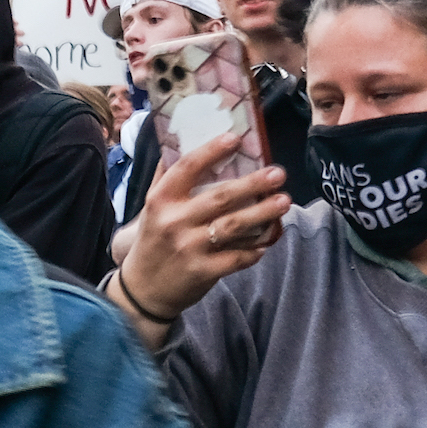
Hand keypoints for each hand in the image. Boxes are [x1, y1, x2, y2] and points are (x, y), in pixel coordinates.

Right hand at [118, 130, 290, 329]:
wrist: (142, 289)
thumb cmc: (153, 240)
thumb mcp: (152, 208)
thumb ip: (166, 177)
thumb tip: (179, 139)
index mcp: (161, 200)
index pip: (188, 168)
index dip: (212, 151)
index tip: (236, 138)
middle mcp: (174, 221)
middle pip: (220, 197)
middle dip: (253, 184)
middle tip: (278, 173)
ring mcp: (189, 248)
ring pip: (232, 226)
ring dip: (262, 213)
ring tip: (284, 201)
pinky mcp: (202, 272)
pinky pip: (235, 258)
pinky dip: (253, 250)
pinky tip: (268, 241)